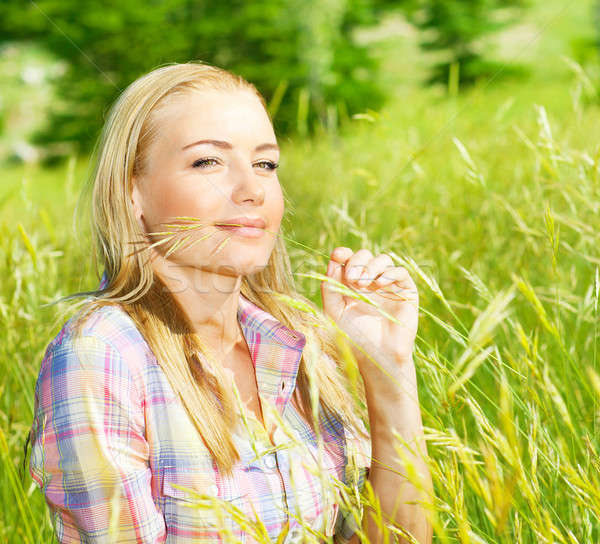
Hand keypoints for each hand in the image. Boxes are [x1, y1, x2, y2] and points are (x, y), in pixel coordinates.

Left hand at [320, 247, 418, 388]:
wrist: (377, 356)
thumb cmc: (354, 337)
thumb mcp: (335, 312)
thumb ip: (330, 288)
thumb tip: (333, 261)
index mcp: (351, 283)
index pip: (348, 259)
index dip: (343, 253)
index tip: (338, 255)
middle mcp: (370, 281)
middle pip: (365, 255)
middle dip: (356, 261)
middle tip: (352, 278)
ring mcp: (388, 285)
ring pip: (383, 259)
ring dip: (371, 266)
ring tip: (363, 283)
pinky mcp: (405, 291)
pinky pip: (400, 272)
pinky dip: (389, 273)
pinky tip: (380, 284)